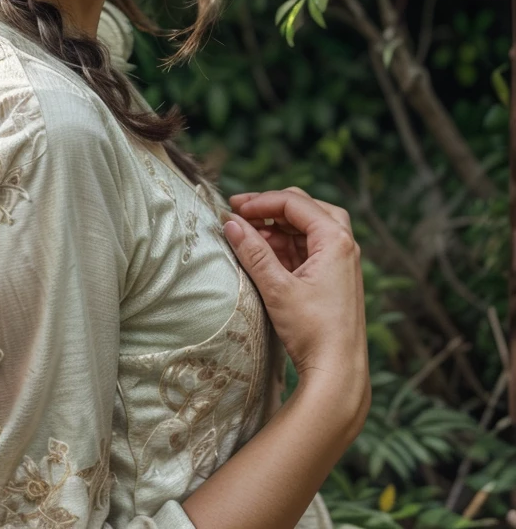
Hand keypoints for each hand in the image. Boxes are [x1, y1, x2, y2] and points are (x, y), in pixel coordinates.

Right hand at [222, 187, 369, 420]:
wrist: (338, 373)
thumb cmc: (313, 331)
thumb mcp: (277, 288)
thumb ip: (253, 251)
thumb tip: (230, 223)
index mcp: (336, 239)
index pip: (294, 202)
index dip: (261, 201)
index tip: (233, 209)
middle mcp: (344, 244)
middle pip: (305, 208)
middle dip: (271, 207)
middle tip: (240, 211)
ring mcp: (341, 261)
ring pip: (306, 228)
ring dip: (276, 227)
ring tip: (247, 233)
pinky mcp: (334, 278)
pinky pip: (308, 249)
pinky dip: (285, 246)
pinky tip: (263, 253)